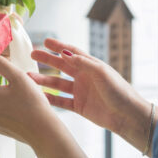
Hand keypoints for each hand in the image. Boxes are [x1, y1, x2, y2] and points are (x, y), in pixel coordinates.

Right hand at [30, 38, 149, 135]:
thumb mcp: (101, 73)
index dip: (58, 46)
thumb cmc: (119, 91)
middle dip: (47, 60)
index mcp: (90, 66)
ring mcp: (80, 91)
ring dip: (44, 80)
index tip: (46, 41)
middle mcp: (84, 77)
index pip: (72, 52)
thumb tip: (64, 53)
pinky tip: (39, 95)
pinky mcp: (79, 106)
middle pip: (61, 66)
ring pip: (57, 83)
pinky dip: (50, 98)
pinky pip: (61, 101)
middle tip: (32, 54)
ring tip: (29, 77)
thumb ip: (82, 63)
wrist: (128, 116)